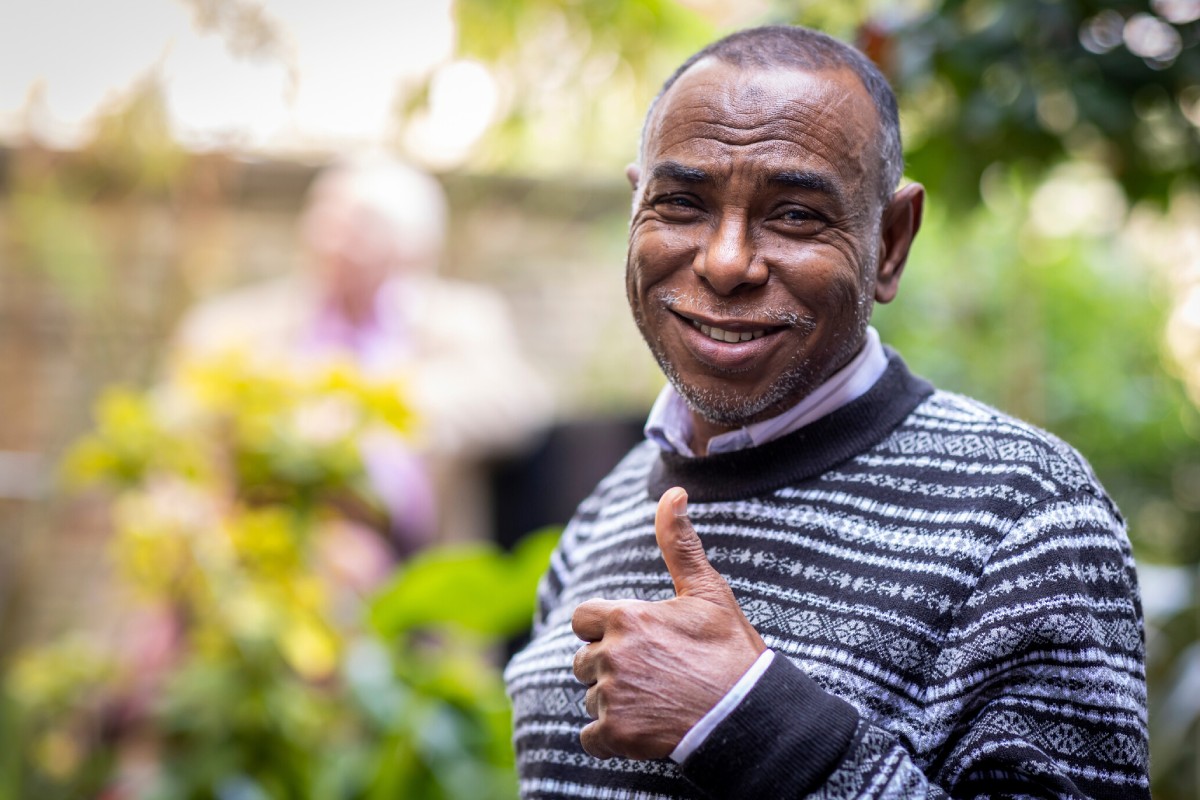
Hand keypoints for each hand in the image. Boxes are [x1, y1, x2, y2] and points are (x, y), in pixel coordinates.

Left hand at [571, 487, 766, 759]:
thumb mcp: (706, 591)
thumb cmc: (729, 650)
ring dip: (614, 701)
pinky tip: (643, 728)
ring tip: (657, 699)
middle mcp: (611, 655)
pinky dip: (612, 738)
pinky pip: (591, 738)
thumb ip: (678, 543)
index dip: (605, 628)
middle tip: (653, 673)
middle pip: (584, 660)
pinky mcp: (616, 735)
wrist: (749, 714)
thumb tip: (673, 492)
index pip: (584, 619)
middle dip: (610, 666)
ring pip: (591, 697)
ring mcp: (611, 696)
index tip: (636, 639)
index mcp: (625, 617)